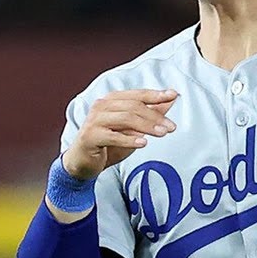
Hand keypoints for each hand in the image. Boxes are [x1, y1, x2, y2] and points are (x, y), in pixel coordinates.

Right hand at [61, 89, 177, 179]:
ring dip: (146, 126)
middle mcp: (102, 106)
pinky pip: (113, 136)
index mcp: (112, 100)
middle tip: (171, 127)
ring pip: (125, 118)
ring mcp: (94, 120)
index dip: (156, 94)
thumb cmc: (108, 143)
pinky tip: (143, 143)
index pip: (138, 94)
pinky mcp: (90, 136)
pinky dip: (130, 139)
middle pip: (133, 107)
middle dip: (155, 116)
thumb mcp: (133, 129)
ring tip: (162, 134)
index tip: (173, 95)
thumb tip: (170, 99)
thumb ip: (150, 114)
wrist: (83, 163)